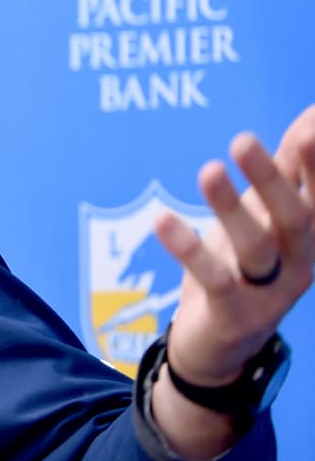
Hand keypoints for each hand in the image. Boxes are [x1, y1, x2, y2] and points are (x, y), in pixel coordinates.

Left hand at [154, 105, 313, 386]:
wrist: (224, 346)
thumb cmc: (249, 265)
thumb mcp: (268, 214)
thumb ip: (289, 168)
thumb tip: (311, 114)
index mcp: (309, 235)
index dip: (314, 167)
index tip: (308, 129)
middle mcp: (299, 262)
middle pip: (296, 219)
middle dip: (273, 179)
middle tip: (242, 139)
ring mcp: (269, 292)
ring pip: (255, 247)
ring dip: (229, 208)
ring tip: (207, 171)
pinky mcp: (234, 314)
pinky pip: (213, 279)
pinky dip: (188, 248)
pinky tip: (161, 218)